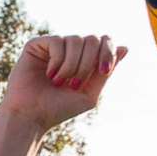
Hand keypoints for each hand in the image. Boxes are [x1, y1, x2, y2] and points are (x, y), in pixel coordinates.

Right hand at [0, 34, 125, 133]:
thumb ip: (105, 73)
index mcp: (84, 60)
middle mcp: (70, 51)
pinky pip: (58, 42)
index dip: (108, 51)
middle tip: (75, 83)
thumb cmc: (59, 109)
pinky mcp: (37, 45)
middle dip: (88, 63)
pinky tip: (50, 75)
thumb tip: (125, 48)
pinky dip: (58, 61)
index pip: (104, 41)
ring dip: (72, 65)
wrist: (31, 116)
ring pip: (75, 40)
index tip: (104, 70)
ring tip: (60, 82)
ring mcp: (53, 47)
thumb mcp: (90, 94)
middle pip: (92, 39)